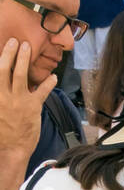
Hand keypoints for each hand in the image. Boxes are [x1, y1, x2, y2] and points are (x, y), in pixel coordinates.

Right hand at [0, 39, 54, 162]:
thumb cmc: (1, 131)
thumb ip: (0, 94)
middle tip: (14, 41)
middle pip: (4, 68)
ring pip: (20, 75)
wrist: (11, 148)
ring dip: (24, 59)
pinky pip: (41, 91)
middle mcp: (3, 95)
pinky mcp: (33, 107)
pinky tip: (53, 77)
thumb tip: (2, 78)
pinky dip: (48, 83)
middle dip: (9, 53)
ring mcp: (19, 100)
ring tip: (27, 47)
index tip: (1, 46)